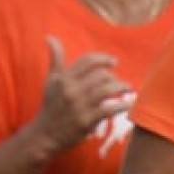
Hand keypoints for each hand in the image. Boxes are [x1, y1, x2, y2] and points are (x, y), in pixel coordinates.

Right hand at [32, 36, 133, 157]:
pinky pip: (109, 109)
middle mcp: (71, 90)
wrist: (44, 135)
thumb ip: (55, 59)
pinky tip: (129, 103)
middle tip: (119, 81)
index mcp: (64, 79)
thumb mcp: (50, 81)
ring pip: (107, 89)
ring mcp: (79, 106)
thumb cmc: (50, 106)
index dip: (104, 59)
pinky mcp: (86, 121)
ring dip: (121, 87)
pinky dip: (122, 105)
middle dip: (114, 76)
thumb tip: (50, 37)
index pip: (88, 61)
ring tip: (128, 88)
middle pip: (101, 75)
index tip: (114, 62)